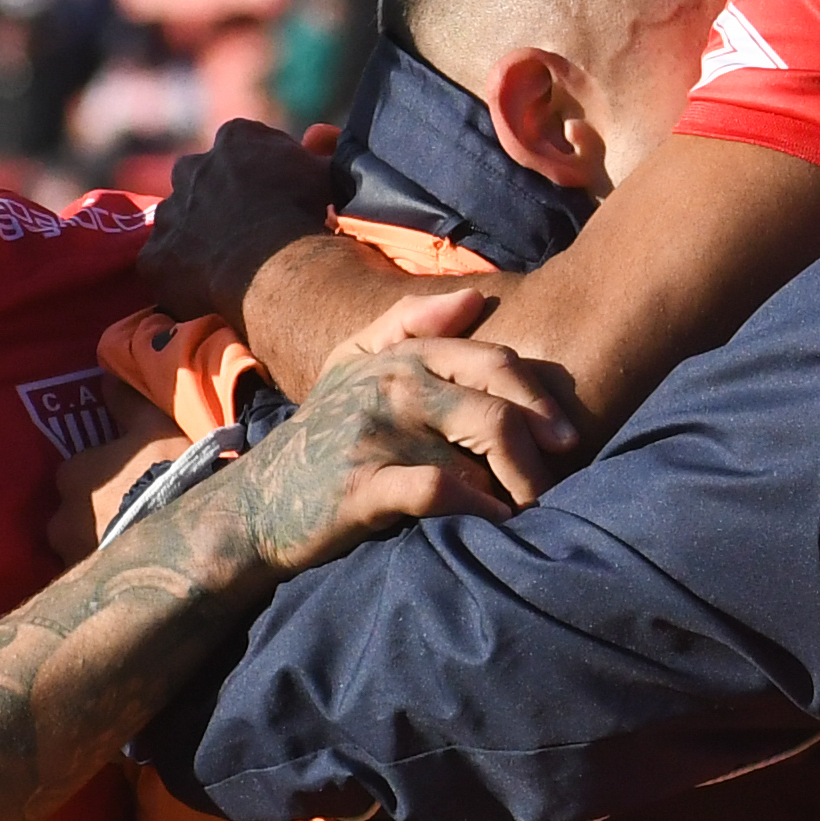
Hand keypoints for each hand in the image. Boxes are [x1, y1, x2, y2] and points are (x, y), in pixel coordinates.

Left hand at [139, 118, 335, 322]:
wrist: (273, 266)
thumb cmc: (304, 214)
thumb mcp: (327, 173)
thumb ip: (320, 152)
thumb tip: (321, 138)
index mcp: (236, 139)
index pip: (243, 144)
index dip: (259, 168)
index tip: (276, 192)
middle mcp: (192, 167)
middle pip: (199, 176)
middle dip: (215, 195)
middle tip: (245, 226)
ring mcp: (170, 213)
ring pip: (178, 220)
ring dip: (195, 235)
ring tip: (227, 262)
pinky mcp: (154, 256)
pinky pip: (164, 265)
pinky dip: (180, 275)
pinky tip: (205, 290)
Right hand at [241, 292, 582, 568]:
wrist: (252, 508)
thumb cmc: (322, 438)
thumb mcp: (351, 365)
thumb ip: (407, 324)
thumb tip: (473, 297)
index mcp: (398, 357)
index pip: (493, 361)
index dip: (539, 398)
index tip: (567, 438)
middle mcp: (390, 384)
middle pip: (495, 404)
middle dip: (540, 444)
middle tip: (559, 479)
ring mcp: (374, 432)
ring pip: (478, 441)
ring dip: (518, 481)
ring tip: (531, 508)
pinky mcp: (360, 485)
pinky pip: (439, 489)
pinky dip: (479, 507)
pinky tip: (496, 523)